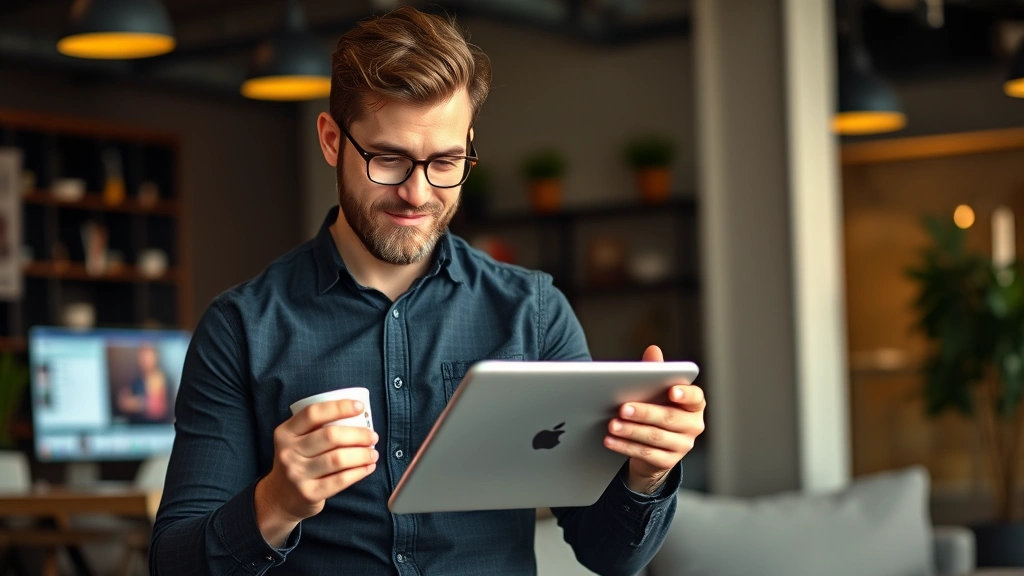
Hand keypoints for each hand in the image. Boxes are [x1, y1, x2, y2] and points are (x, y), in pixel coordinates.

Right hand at [255, 400, 378, 545]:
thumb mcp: (297, 442)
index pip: (313, 413)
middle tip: (373, 436)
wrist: (281, 499)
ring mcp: (297, 474)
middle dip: (358, 434)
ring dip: (362, 454)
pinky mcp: (309, 493)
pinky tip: (368, 467)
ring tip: (373, 453)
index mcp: (285, 433)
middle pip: (330, 436)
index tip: (360, 407)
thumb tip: (357, 417)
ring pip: (338, 459)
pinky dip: (359, 472)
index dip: (339, 407)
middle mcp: (288, 452)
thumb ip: (317, 429)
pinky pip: (340, 480)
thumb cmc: (299, 463)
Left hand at [604, 345, 705, 493]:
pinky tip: (611, 440)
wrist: (655, 447)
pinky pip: (646, 454)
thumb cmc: (657, 409)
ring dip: (631, 431)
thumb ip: (656, 371)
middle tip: (623, 407)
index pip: (695, 397)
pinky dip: (625, 447)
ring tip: (612, 424)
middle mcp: (693, 425)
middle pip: (670, 419)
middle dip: (645, 413)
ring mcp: (683, 445)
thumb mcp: (656, 391)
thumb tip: (653, 349)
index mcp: (694, 405)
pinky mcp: (668, 461)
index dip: (685, 394)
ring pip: (656, 438)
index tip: (671, 391)